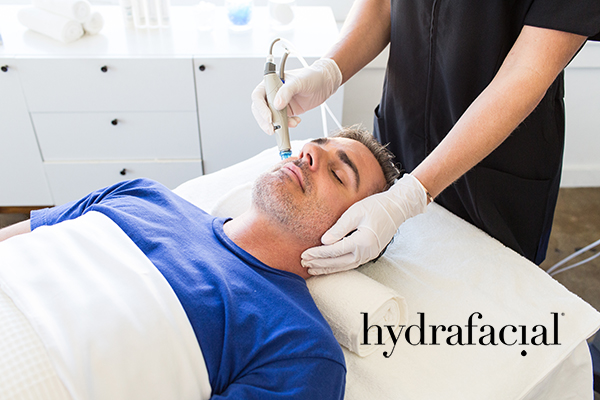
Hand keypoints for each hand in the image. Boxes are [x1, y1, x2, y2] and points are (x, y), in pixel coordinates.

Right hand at [251, 58, 341, 134]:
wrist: (325, 84)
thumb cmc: (311, 77)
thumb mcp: (299, 81)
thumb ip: (287, 92)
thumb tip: (276, 105)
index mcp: (271, 83)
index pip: (258, 96)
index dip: (261, 108)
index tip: (269, 118)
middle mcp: (272, 94)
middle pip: (260, 110)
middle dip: (265, 121)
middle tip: (273, 130)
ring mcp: (279, 104)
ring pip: (270, 118)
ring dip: (278, 125)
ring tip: (291, 124)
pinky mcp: (286, 112)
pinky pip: (282, 122)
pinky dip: (287, 125)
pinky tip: (296, 121)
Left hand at [301, 174, 428, 274]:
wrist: (397, 208)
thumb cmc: (376, 206)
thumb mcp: (355, 212)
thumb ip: (339, 227)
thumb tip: (324, 241)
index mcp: (362, 241)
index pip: (334, 251)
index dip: (318, 253)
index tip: (304, 254)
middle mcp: (366, 252)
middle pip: (338, 262)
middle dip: (319, 263)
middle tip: (303, 263)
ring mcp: (369, 255)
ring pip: (344, 266)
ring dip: (327, 268)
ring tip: (311, 269)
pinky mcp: (369, 254)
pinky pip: (350, 264)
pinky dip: (337, 266)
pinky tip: (328, 267)